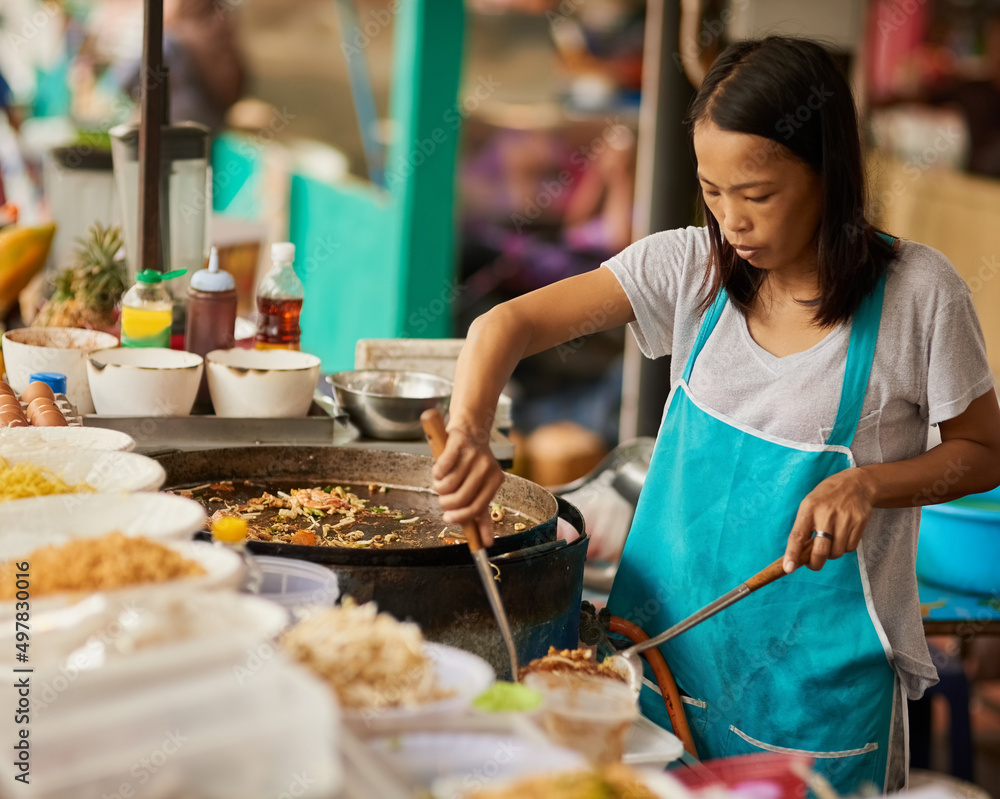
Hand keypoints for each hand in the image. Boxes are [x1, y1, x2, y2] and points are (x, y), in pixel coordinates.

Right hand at [431, 423, 504, 545]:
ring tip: (441, 482)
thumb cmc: (473, 464)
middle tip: (443, 500)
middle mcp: (487, 467)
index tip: (448, 519)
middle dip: (446, 504)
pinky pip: (441, 468)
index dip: (460, 517)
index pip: (478, 507)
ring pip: (448, 485)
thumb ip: (482, 514)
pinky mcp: (458, 443)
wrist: (471, 428)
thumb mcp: (481, 487)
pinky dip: (436, 472)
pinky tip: (439, 469)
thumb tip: (486, 544)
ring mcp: (473, 455)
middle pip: (461, 498)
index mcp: (496, 479)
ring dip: (439, 487)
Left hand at [783, 468, 875, 572]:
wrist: (856, 484)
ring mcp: (845, 518)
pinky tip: (842, 536)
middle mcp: (826, 514)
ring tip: (830, 541)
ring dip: (831, 554)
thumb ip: (804, 527)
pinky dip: (844, 548)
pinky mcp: (859, 522)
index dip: (792, 554)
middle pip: (820, 550)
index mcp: (809, 508)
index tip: (788, 568)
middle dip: (815, 563)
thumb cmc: (827, 497)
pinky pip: (850, 548)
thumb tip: (799, 555)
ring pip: (836, 553)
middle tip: (812, 564)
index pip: (798, 535)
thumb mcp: (809, 504)